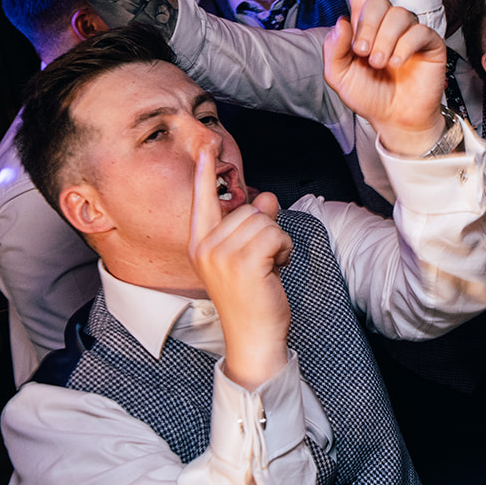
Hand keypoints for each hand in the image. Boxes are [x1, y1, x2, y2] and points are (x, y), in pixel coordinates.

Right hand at [188, 146, 291, 390]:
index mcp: (201, 244)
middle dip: (266, 231)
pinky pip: (276, 233)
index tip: (205, 147)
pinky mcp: (243, 261)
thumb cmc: (252, 296)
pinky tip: (275, 271)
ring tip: (267, 268)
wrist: (253, 337)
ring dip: (277, 242)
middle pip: (249, 209)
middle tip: (262, 263)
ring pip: (264, 219)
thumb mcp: (249, 255)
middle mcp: (206, 246)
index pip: (203, 202)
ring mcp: (222, 254)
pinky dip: (284, 250)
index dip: (204, 173)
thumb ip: (254, 223)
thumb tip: (267, 198)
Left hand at [323, 0, 450, 154]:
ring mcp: (410, 30)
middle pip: (377, 0)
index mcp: (364, 25)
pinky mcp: (430, 41)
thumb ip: (332, 49)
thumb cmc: (369, 95)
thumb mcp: (338, 76)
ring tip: (380, 63)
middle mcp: (388, 22)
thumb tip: (342, 21)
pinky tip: (400, 62)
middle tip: (364, 54)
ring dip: (383, 42)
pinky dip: (402, 49)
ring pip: (396, 16)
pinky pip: (415, 32)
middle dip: (367, 27)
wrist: (396, 118)